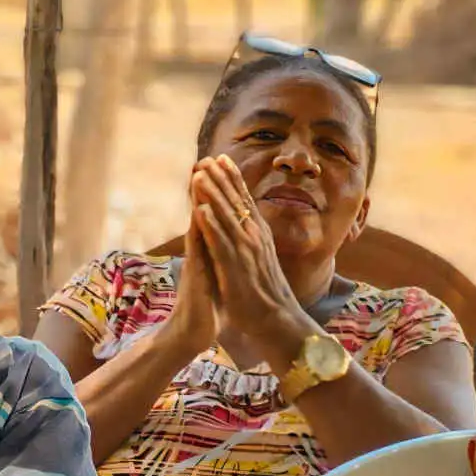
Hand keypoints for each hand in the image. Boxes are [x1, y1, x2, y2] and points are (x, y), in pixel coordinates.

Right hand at [162, 169, 219, 351]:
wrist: (192, 333)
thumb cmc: (208, 310)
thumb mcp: (219, 279)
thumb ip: (219, 262)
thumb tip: (225, 250)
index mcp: (214, 250)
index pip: (217, 216)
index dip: (222, 194)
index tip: (225, 171)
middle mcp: (204, 250)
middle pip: (206, 211)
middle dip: (209, 185)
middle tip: (210, 158)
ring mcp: (198, 258)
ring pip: (200, 221)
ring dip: (200, 197)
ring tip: (201, 171)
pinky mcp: (195, 270)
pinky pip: (197, 243)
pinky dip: (199, 224)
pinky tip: (200, 208)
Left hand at [189, 156, 312, 365]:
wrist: (277, 319)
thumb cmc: (265, 291)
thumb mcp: (260, 257)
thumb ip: (253, 239)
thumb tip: (247, 222)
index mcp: (258, 234)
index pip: (243, 199)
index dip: (232, 177)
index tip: (220, 157)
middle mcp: (254, 237)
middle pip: (234, 201)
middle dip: (219, 177)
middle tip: (205, 156)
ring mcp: (245, 251)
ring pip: (226, 217)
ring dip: (212, 194)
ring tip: (198, 174)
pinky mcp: (235, 268)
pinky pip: (220, 243)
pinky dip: (211, 225)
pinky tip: (199, 210)